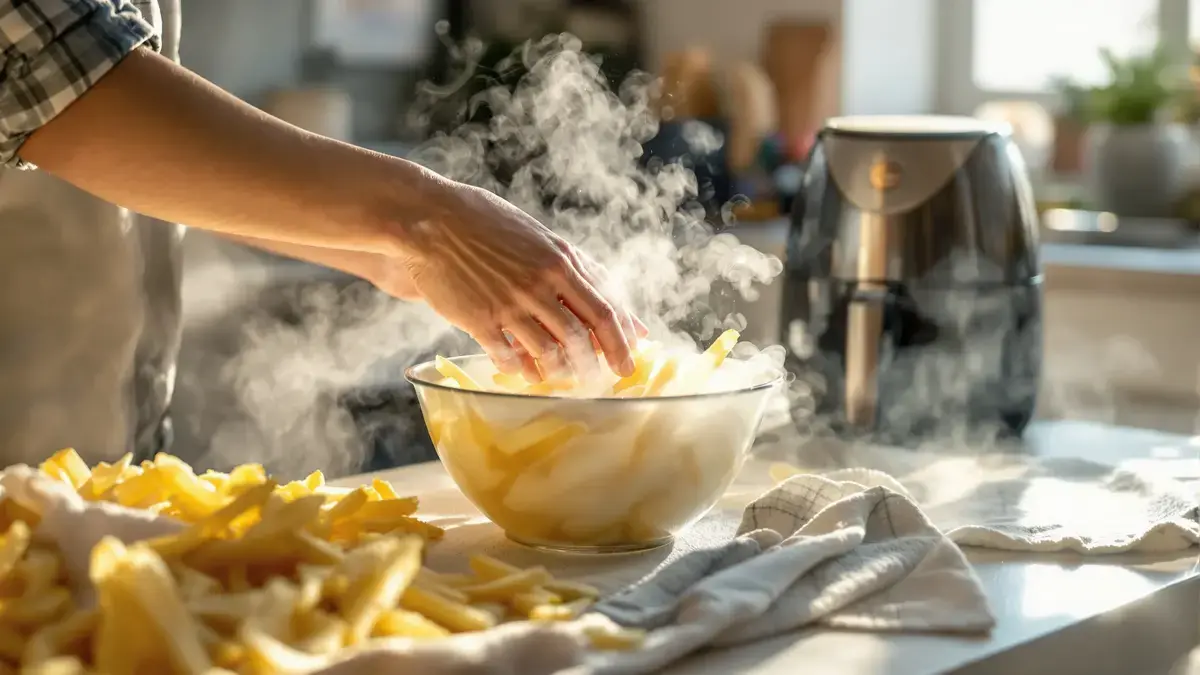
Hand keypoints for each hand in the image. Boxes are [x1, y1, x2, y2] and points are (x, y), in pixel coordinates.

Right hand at [398, 183, 639, 380]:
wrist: (429, 219)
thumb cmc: (485, 221)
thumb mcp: (538, 235)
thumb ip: (571, 262)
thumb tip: (604, 286)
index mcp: (559, 261)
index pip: (604, 309)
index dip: (622, 339)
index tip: (631, 358)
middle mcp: (539, 285)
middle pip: (582, 336)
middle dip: (599, 363)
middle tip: (606, 379)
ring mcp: (510, 305)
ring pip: (549, 352)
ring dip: (562, 371)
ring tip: (566, 378)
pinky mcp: (480, 320)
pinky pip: (508, 357)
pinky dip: (521, 370)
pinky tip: (524, 373)